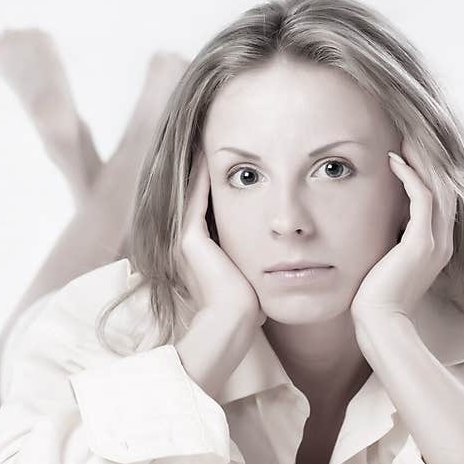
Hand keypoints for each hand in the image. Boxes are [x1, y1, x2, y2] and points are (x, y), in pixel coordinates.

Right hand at [176, 150, 265, 326]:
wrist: (235, 321)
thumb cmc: (249, 308)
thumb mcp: (251, 276)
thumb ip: (255, 262)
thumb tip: (280, 258)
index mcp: (198, 254)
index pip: (205, 211)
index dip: (213, 188)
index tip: (229, 166)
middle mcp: (186, 246)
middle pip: (193, 198)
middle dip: (203, 172)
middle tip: (214, 145)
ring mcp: (183, 242)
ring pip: (190, 194)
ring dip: (199, 169)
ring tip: (208, 142)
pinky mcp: (188, 239)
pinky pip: (194, 198)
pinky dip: (200, 177)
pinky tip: (209, 156)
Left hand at [351, 137, 454, 321]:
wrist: (379, 323)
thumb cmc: (376, 297)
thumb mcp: (387, 262)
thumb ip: (391, 242)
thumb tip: (380, 224)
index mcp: (437, 247)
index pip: (439, 201)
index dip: (428, 174)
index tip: (409, 153)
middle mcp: (443, 243)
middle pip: (445, 188)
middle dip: (429, 160)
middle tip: (412, 135)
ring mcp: (435, 243)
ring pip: (438, 187)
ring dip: (422, 160)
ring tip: (406, 138)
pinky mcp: (421, 243)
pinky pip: (422, 198)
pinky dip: (410, 176)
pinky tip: (393, 161)